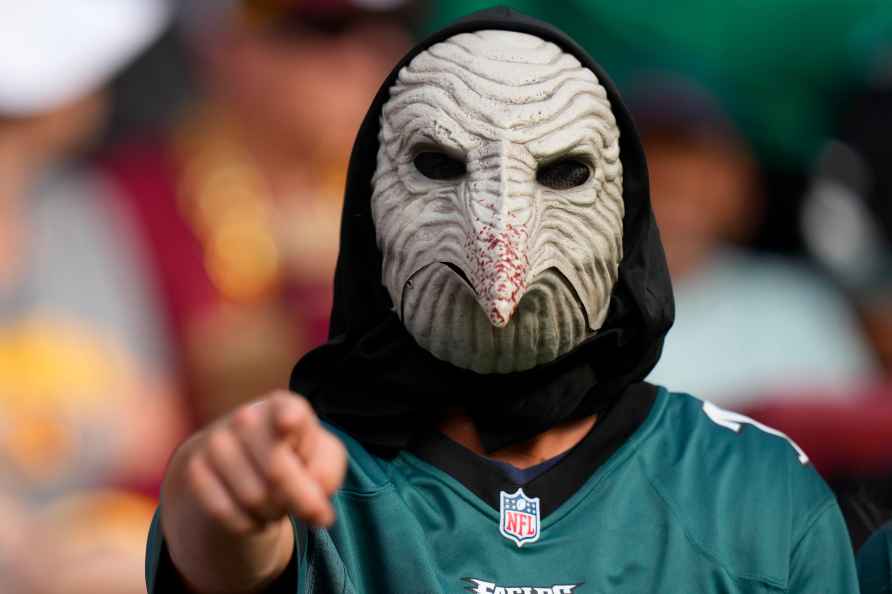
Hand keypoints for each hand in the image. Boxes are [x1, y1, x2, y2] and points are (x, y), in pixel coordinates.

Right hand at [175, 391, 346, 534]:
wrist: (242, 460)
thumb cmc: (294, 454)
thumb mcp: (322, 457)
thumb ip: (327, 471)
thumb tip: (313, 498)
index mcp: (285, 405)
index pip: (288, 412)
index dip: (289, 420)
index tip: (288, 423)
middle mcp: (247, 416)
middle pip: (277, 473)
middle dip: (299, 501)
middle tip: (309, 508)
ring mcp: (216, 441)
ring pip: (254, 498)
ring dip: (274, 513)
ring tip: (277, 502)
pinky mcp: (194, 468)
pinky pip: (226, 513)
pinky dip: (248, 524)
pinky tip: (254, 512)